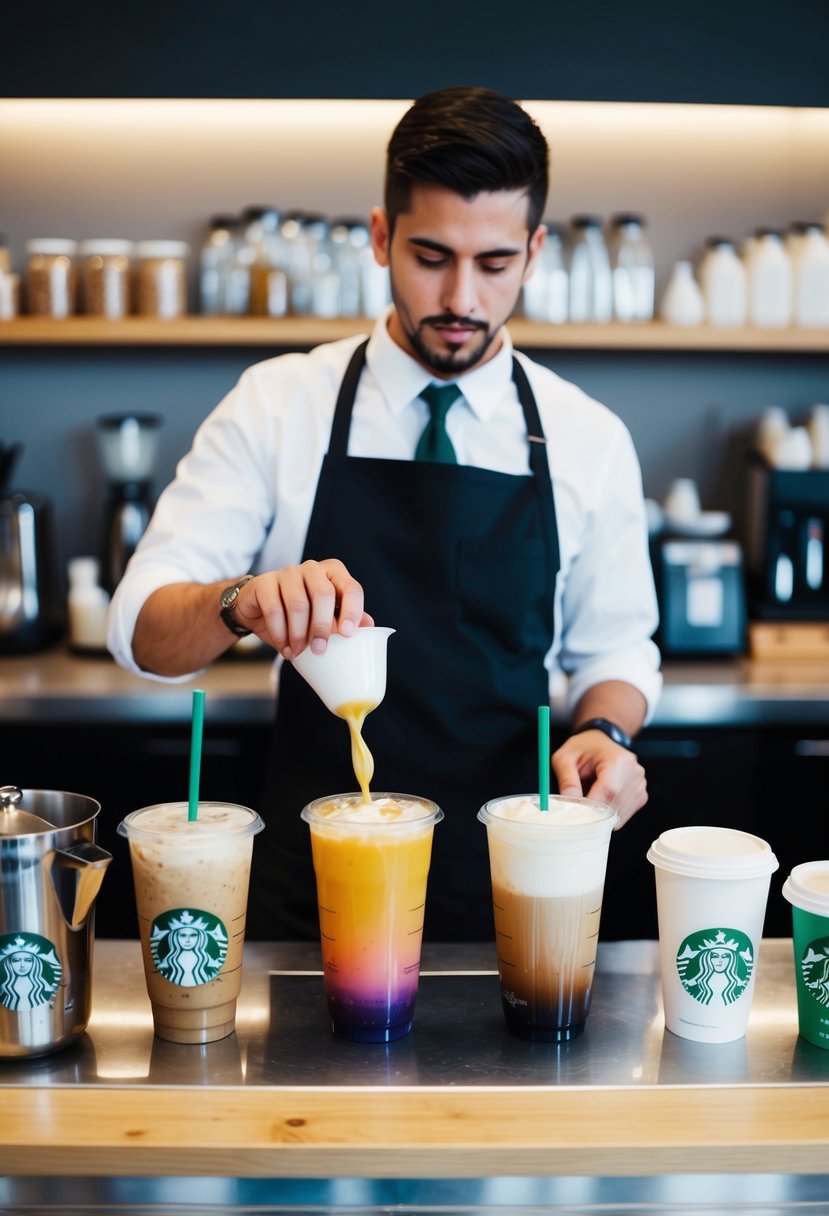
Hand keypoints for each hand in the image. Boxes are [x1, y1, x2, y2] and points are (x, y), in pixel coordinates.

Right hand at [233, 559, 373, 658]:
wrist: (259, 609)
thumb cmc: (300, 614)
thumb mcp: (325, 616)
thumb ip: (345, 618)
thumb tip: (370, 627)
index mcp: (333, 574)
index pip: (351, 588)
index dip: (352, 610)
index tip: (348, 634)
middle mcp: (312, 568)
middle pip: (323, 594)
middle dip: (322, 626)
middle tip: (319, 650)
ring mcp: (287, 572)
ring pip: (298, 604)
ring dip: (298, 634)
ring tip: (298, 652)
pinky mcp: (264, 582)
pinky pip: (274, 609)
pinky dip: (280, 634)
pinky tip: (285, 649)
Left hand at [551, 729, 646, 826]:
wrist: (599, 743)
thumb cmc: (582, 749)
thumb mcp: (565, 758)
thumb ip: (567, 780)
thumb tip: (569, 803)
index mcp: (618, 760)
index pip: (608, 791)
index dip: (590, 806)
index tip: (573, 812)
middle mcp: (634, 772)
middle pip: (614, 805)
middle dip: (592, 813)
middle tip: (575, 809)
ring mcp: (640, 785)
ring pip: (618, 814)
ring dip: (600, 815)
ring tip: (587, 800)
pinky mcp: (640, 796)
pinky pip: (623, 815)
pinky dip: (608, 815)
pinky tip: (599, 802)